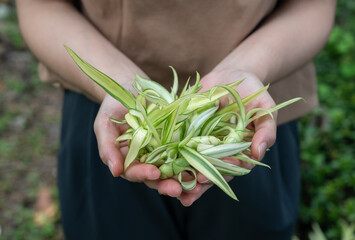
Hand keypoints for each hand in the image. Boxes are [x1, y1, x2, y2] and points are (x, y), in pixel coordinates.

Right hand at [94, 94, 203, 197]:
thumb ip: (107, 147)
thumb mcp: (104, 124)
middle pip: (154, 177)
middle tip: (177, 189)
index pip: (133, 172)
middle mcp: (144, 159)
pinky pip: (182, 153)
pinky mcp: (175, 141)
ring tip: (192, 186)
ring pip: (171, 169)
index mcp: (127, 159)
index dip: (143, 174)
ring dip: (181, 179)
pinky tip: (200, 167)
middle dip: (165, 184)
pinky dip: (190, 162)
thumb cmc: (113, 106)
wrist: (130, 87)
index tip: (154, 172)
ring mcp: (161, 151)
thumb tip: (115, 172)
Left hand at [176, 70, 276, 205]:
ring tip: (174, 191)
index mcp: (239, 150)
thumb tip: (259, 152)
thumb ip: (266, 129)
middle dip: (199, 183)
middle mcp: (220, 150)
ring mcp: (202, 142)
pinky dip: (171, 158)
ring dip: (184, 178)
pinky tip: (161, 169)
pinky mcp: (187, 132)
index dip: (221, 175)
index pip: (231, 168)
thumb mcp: (264, 108)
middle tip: (188, 190)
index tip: (210, 178)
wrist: (231, 75)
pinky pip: (179, 147)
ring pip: (193, 164)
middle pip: (211, 171)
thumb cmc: (252, 92)